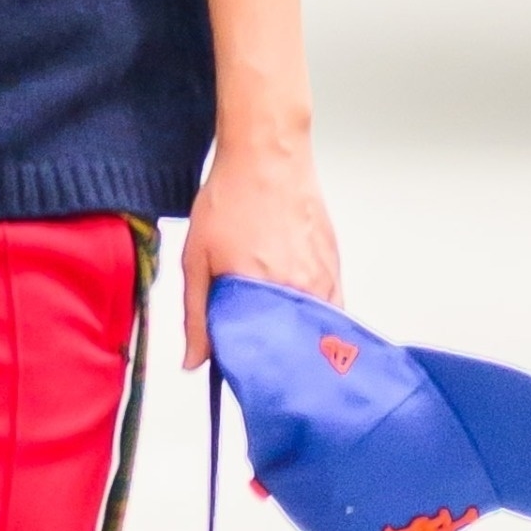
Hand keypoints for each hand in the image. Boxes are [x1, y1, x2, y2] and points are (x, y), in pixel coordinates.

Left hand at [181, 132, 340, 369]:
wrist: (267, 155)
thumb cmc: (231, 200)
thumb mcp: (198, 259)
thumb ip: (197, 315)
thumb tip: (195, 362)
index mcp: (269, 293)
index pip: (270, 357)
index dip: (256, 370)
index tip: (242, 375)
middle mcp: (306, 289)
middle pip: (300, 347)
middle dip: (282, 360)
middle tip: (260, 360)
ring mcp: (326, 276)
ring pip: (320, 328)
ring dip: (301, 339)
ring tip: (278, 338)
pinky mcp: (335, 262)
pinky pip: (332, 304)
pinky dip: (316, 316)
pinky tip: (295, 312)